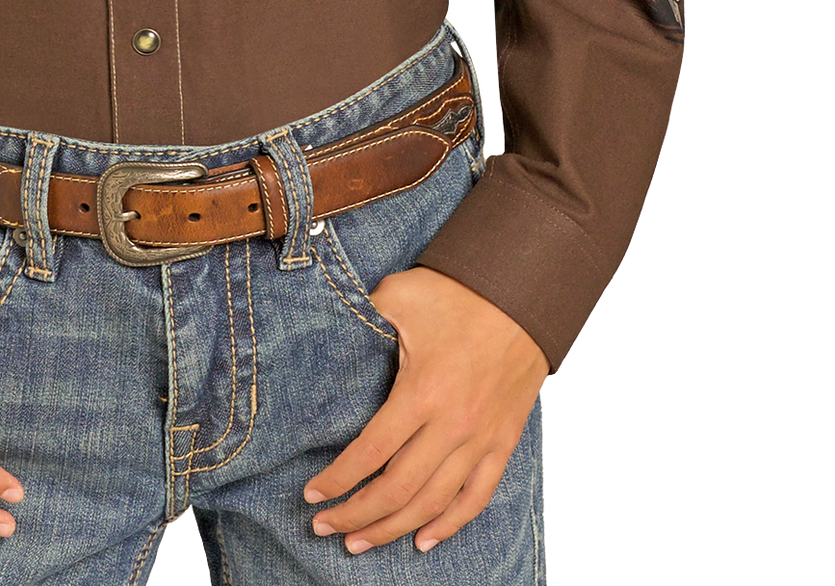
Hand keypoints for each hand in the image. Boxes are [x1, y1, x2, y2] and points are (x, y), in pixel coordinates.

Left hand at [303, 265, 547, 553]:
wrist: (523, 294)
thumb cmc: (457, 293)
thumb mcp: (400, 294)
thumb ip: (363, 315)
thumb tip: (330, 324)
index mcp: (422, 392)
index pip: (370, 453)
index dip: (337, 480)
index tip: (312, 495)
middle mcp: (452, 426)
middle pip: (397, 490)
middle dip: (355, 514)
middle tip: (323, 527)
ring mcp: (481, 439)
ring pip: (433, 503)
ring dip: (394, 529)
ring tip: (360, 541)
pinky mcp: (503, 442)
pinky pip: (476, 497)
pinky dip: (449, 525)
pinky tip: (423, 540)